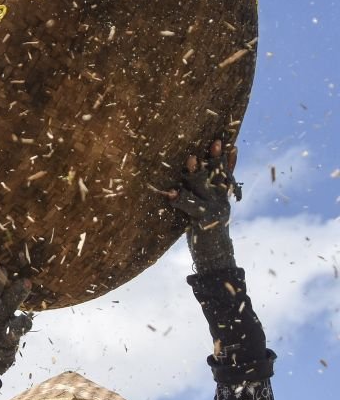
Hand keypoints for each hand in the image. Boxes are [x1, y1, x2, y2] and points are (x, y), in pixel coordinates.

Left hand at [167, 139, 238, 271]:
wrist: (214, 258)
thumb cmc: (205, 231)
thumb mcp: (206, 210)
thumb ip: (200, 195)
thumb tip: (188, 181)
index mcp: (221, 196)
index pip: (225, 173)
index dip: (226, 158)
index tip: (228, 141)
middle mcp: (220, 200)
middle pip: (218, 175)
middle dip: (216, 158)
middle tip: (214, 141)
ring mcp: (214, 210)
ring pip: (205, 188)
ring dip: (197, 173)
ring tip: (191, 159)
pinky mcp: (204, 221)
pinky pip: (190, 207)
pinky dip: (180, 200)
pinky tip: (172, 193)